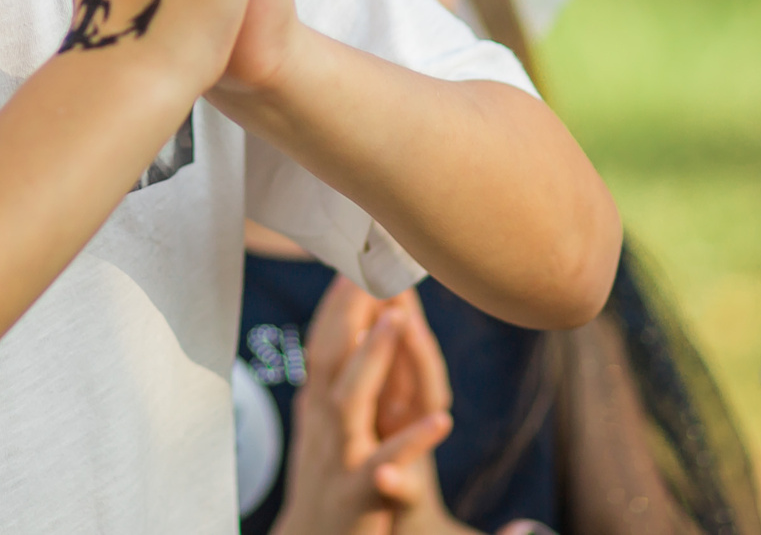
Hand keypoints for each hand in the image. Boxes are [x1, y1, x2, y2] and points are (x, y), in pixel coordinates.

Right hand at [274, 279, 467, 534]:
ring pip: (350, 403)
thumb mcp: (327, 436)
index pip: (323, 348)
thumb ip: (330, 395)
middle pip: (331, 361)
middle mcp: (322, 429)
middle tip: (367, 269)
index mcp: (319, 411)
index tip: (350, 265)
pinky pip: (387, 467)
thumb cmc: (331, 488)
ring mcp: (339, 460)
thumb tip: (337, 351)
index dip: (335, 307)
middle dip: (349, 314)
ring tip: (398, 321)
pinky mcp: (361, 495)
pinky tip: (441, 421)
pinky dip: (412, 443)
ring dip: (373, 360)